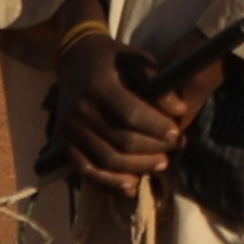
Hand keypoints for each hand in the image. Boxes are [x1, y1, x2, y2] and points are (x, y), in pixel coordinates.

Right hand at [48, 29, 187, 183]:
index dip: (156, 127)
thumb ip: (156, 80)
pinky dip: (109, 183)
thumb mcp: (136, 59)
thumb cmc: (113, 61)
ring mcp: (69, 130)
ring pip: (108, 160)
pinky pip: (87, 171)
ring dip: (138, 167)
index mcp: (98, 85)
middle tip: (174, 148)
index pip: (130, 114)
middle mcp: (80, 110)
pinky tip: (131, 185)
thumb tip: (178, 110)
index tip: (176, 133)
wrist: (75, 60)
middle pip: (121, 141)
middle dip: (153, 149)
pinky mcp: (64, 144)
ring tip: (160, 163)